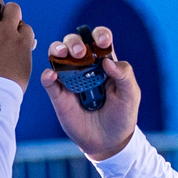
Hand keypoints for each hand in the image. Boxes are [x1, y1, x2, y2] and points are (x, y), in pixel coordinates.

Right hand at [41, 26, 139, 160]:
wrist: (109, 142)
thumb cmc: (122, 116)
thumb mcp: (131, 95)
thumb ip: (125, 75)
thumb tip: (107, 61)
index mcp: (104, 63)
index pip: (98, 40)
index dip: (99, 35)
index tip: (102, 42)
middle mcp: (85, 67)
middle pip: (74, 43)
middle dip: (75, 42)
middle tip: (80, 53)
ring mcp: (70, 80)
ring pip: (58, 56)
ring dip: (58, 49)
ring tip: (64, 54)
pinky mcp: (59, 95)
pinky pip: (48, 81)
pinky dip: (47, 75)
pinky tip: (52, 75)